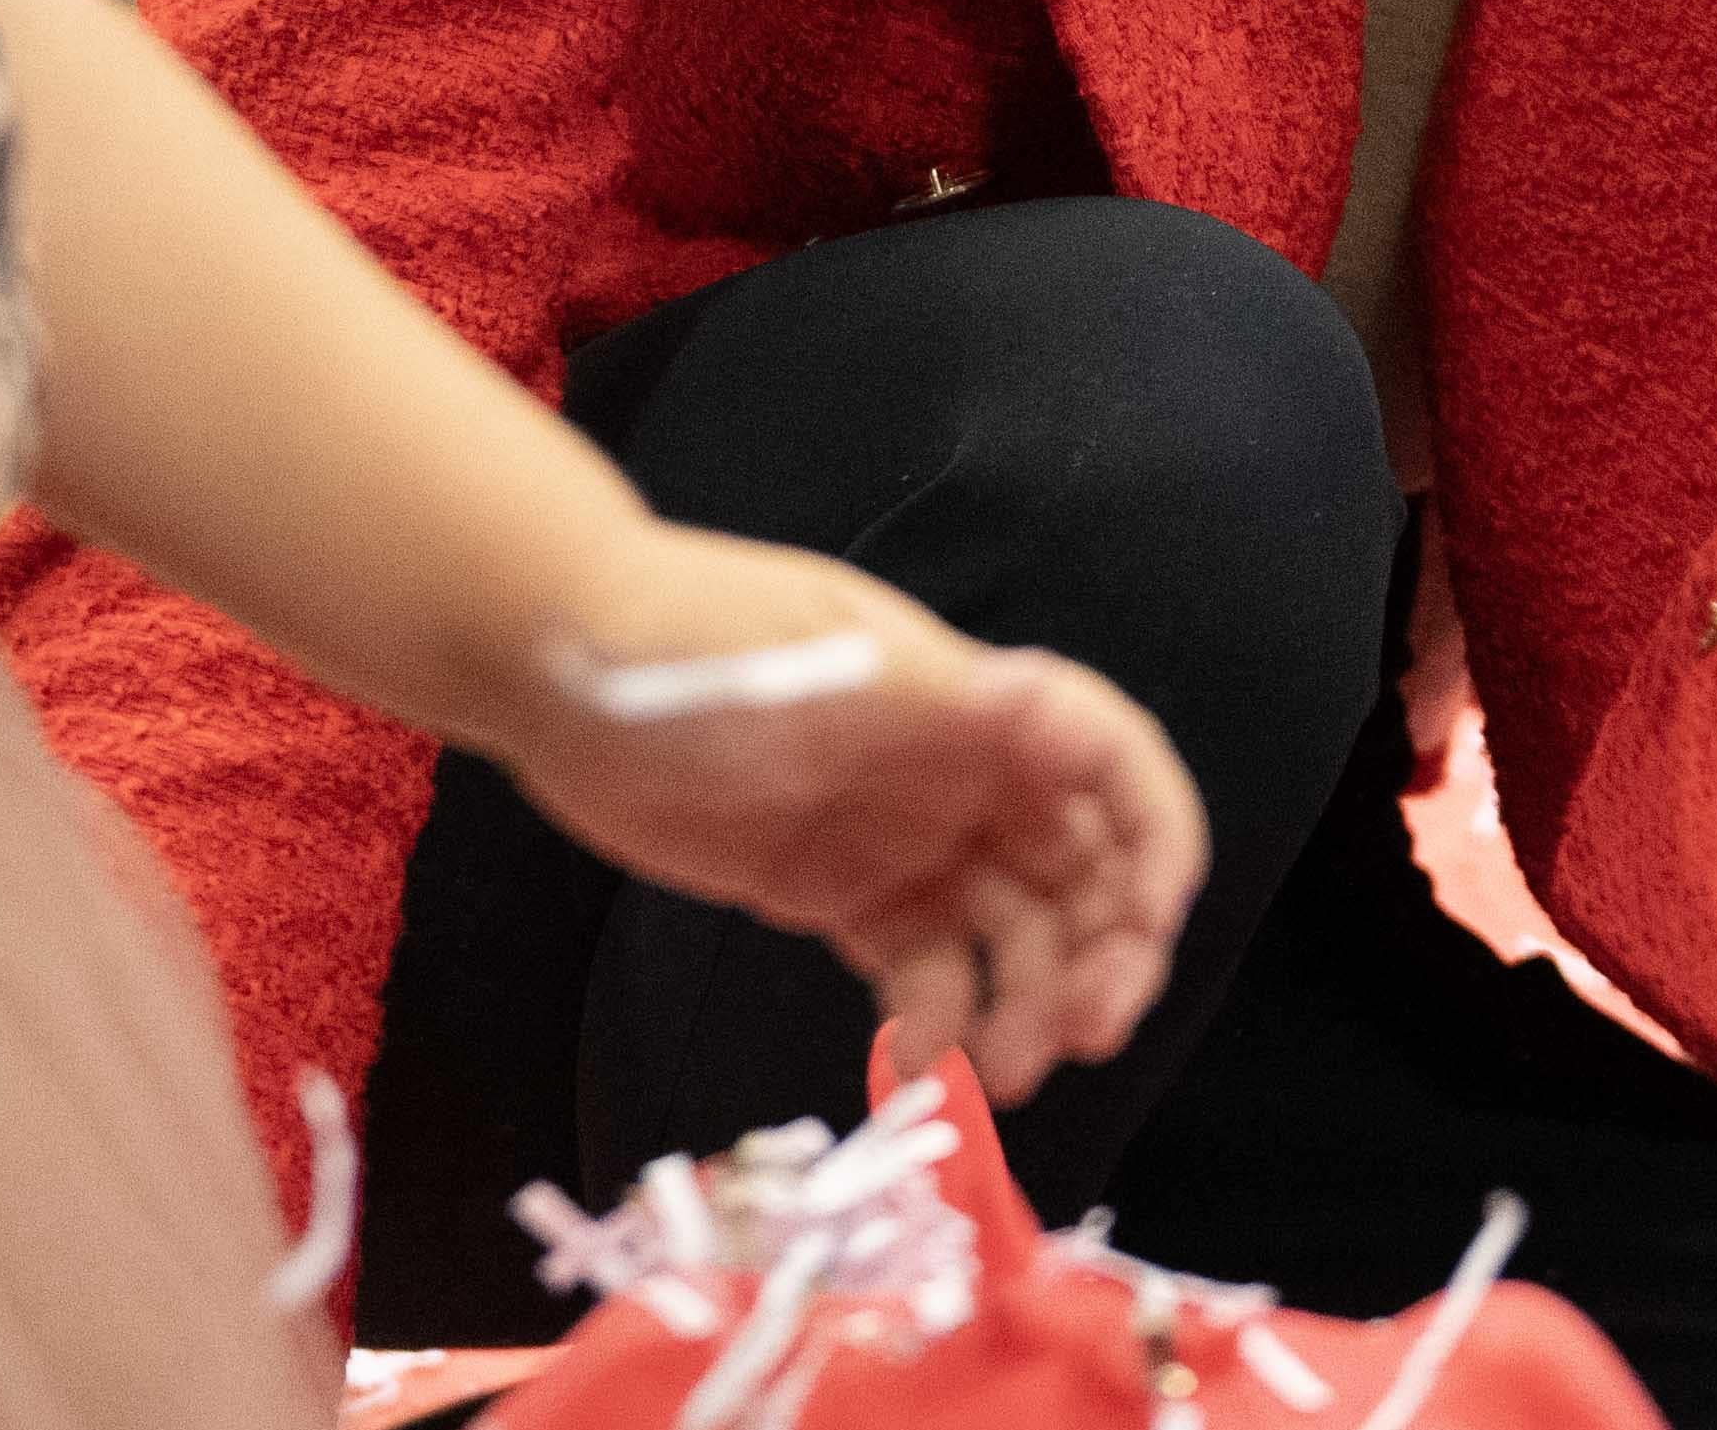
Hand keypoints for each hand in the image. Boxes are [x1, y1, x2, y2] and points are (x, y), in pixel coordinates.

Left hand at [488, 524, 1206, 1101]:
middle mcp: (957, 773)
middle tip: (1080, 1037)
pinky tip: (915, 1061)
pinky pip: (924, 969)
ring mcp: (902, 836)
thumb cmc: (693, 643)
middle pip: (1081, 869)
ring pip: (1012, 934)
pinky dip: (941, 1019)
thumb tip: (1043, 708)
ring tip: (999, 1074)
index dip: (1154, 839)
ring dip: (1031, 1004)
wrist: (561, 666)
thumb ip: (931, 702)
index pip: (1109, 763)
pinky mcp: (839, 892)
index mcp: (970, 703)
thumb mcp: (820, 665)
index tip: (1148, 927)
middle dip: (1106, 952)